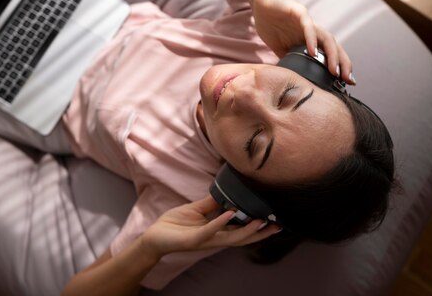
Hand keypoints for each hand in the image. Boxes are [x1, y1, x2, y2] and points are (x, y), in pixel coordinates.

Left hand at [142, 195, 280, 256]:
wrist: (154, 235)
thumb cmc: (174, 223)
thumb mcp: (197, 209)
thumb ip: (212, 203)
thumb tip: (227, 191)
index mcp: (217, 231)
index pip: (241, 230)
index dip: (258, 227)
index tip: (274, 220)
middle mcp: (214, 238)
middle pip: (242, 238)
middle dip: (260, 233)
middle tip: (277, 226)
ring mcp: (205, 239)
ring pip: (230, 237)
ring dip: (246, 230)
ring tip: (261, 221)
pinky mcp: (194, 239)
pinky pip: (209, 230)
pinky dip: (220, 222)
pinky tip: (230, 213)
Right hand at [253, 0, 355, 84]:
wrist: (260, 3)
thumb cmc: (270, 24)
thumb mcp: (279, 48)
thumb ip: (289, 60)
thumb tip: (292, 79)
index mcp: (310, 40)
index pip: (330, 54)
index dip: (340, 67)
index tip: (346, 83)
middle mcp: (313, 31)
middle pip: (335, 47)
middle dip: (343, 63)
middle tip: (347, 80)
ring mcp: (307, 22)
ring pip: (327, 38)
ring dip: (333, 55)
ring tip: (334, 71)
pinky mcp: (298, 12)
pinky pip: (308, 27)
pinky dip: (312, 40)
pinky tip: (313, 53)